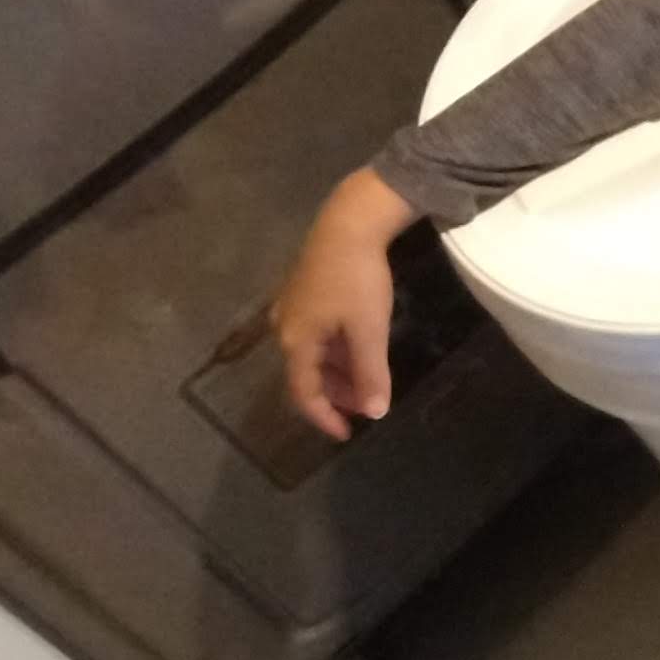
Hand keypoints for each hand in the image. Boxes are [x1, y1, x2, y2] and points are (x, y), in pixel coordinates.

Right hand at [274, 169, 420, 438]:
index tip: (346, 434)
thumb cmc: (357, 280)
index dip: (324, 417)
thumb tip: (374, 412)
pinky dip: (336, 352)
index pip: (303, 393)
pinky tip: (359, 350)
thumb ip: (370, 373)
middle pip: (306, 374)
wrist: (348, 224)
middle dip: (335, 395)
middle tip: (366, 405)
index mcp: (295, 341)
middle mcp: (284, 328)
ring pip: (313, 355)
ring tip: (368, 381)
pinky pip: (316, 336)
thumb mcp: (368, 330)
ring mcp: (291, 309)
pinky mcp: (303, 293)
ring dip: (338, 373)